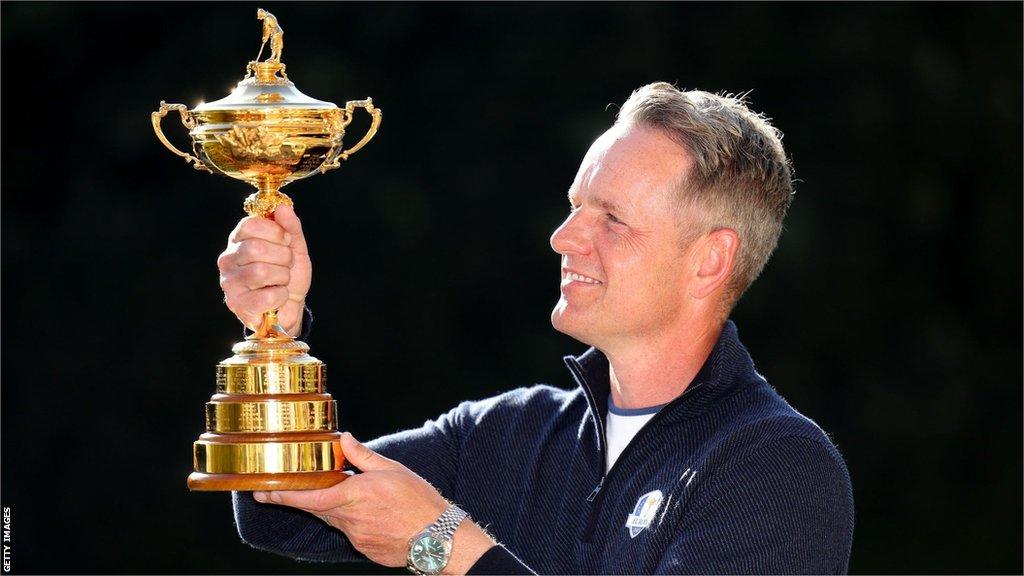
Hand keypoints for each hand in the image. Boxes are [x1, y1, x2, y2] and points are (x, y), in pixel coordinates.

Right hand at [218, 204, 311, 335]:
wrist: (290, 307)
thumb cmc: (287, 275)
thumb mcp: (294, 248)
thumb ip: (290, 227)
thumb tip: (283, 207)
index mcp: (239, 240)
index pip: (250, 224)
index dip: (275, 232)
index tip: (285, 241)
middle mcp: (228, 259)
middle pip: (256, 248)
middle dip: (282, 257)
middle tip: (286, 264)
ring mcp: (230, 283)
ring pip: (261, 272)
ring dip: (283, 277)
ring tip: (281, 281)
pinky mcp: (237, 305)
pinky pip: (267, 296)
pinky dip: (281, 296)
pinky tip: (277, 296)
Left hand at [254, 433, 495, 572]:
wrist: (440, 538)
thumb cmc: (419, 501)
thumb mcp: (392, 469)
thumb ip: (363, 456)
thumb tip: (345, 438)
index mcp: (354, 495)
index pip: (308, 497)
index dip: (282, 495)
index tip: (262, 492)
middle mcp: (350, 519)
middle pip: (317, 508)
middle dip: (303, 499)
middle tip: (286, 489)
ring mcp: (356, 538)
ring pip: (335, 520)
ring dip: (334, 507)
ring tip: (350, 497)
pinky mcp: (365, 550)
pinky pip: (351, 533)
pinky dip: (354, 521)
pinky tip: (372, 515)